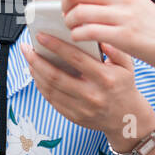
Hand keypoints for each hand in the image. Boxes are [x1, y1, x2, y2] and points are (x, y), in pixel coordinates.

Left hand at [20, 33, 151, 143]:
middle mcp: (92, 95)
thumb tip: (97, 35)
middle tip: (27, 48)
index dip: (56, 46)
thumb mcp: (127, 66)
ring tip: (29, 59)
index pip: (76, 59)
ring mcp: (81, 108)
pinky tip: (36, 74)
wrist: (127, 119)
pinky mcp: (74, 117)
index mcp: (105, 79)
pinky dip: (41, 86)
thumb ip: (115, 49)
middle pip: (56, 76)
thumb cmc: (124, 87)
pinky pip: (52, 100)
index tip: (42, 36)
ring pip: (50, 89)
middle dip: (37, 60)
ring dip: (35, 72)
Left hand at [45, 0, 154, 73]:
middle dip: (64, 5)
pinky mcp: (123, 34)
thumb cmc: (150, 25)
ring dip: (69, 24)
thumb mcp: (133, 1)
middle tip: (67, 15)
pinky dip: (77, 37)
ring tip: (74, 30)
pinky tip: (81, 39)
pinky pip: (86, 32)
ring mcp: (122, 14)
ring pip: (77, 13)